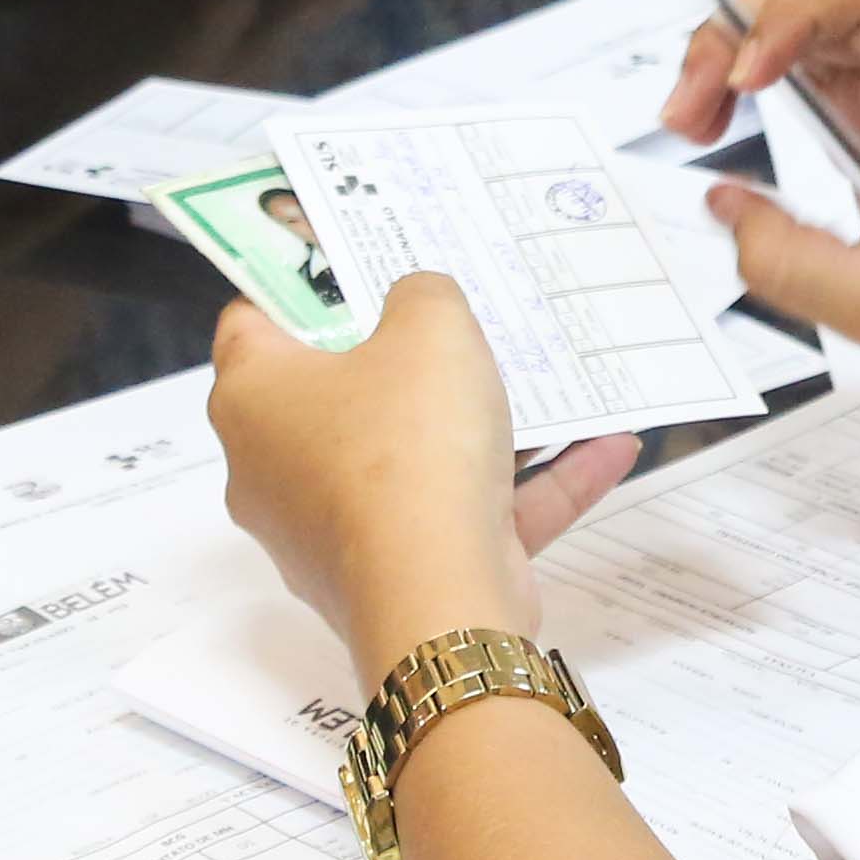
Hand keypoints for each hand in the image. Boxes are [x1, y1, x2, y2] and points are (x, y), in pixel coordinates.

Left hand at [211, 275, 637, 680]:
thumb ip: (423, 293)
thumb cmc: (409, 446)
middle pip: (335, 392)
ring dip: (480, 427)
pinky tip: (607, 449)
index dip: (300, 280)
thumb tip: (415, 302)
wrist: (438, 602)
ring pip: (409, 461)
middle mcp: (275, 468)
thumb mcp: (430, 327)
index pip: (253, 319)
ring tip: (545, 380)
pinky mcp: (395, 579)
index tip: (353, 257)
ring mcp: (333, 532)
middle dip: (400, 357)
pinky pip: (463, 517)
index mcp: (254, 398)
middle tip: (451, 315)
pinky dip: (528, 486)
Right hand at [661, 0, 859, 384]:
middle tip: (688, 115)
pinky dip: (752, 73)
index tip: (743, 87)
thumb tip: (720, 201)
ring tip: (693, 120)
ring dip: (733, 47)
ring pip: (803, 10)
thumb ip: (792, 264)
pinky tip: (724, 119)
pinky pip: (805, 54)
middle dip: (738, 30)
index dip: (792, 14)